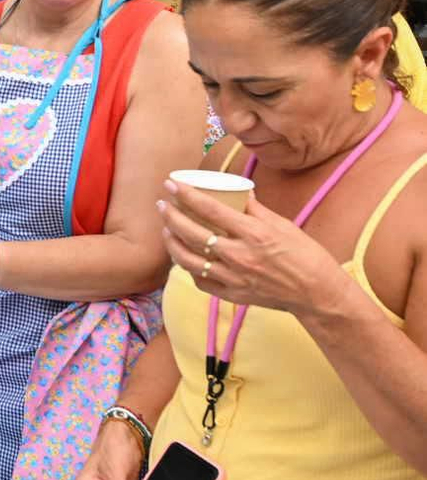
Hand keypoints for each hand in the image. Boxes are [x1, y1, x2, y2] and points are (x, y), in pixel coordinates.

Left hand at [159, 180, 348, 316]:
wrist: (318, 294)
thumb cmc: (306, 256)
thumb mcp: (284, 225)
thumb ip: (256, 210)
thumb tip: (238, 191)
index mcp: (254, 234)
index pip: (210, 210)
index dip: (186, 195)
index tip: (171, 184)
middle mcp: (239, 256)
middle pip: (191, 233)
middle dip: (170, 216)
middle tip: (161, 205)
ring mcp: (233, 277)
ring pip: (188, 259)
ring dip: (171, 242)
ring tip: (166, 230)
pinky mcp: (232, 294)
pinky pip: (200, 280)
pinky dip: (188, 268)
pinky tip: (184, 257)